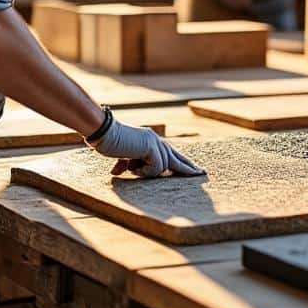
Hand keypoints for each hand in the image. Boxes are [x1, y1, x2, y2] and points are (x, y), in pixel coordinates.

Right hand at [87, 119, 204, 177]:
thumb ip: (125, 164)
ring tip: (128, 166)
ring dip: (146, 172)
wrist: (103, 133)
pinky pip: (157, 168)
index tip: (194, 169)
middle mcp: (156, 140)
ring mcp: (156, 143)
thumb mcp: (120, 156)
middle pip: (177, 158)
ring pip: (164, 167)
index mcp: (151, 141)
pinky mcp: (152, 148)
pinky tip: (131, 167)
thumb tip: (119, 172)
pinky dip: (144, 172)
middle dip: (189, 168)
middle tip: (203, 174)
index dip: (182, 163)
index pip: (171, 154)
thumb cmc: (108, 142)